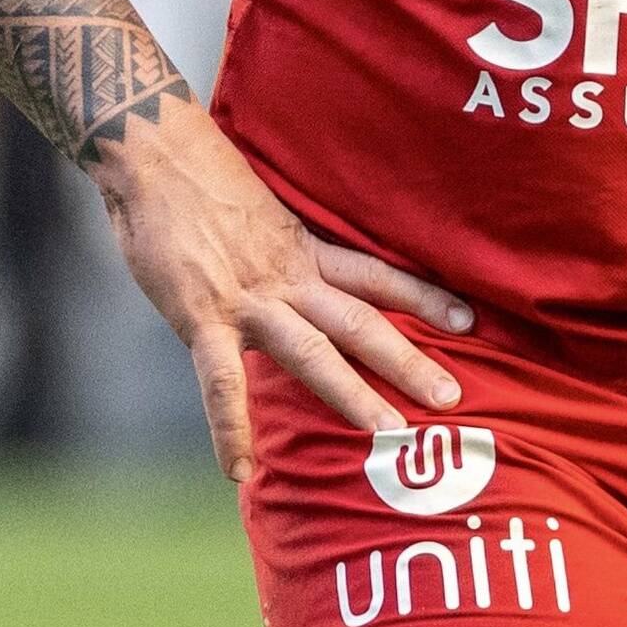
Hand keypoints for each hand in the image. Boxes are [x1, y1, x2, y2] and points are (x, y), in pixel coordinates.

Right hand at [92, 106, 471, 481]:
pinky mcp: (201, 317)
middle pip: (361, 323)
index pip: (379, 277)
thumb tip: (300, 279)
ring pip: (312, 353)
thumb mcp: (263, 216)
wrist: (154, 155)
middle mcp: (288, 279)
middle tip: (454, 398)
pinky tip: (240, 471)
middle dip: (409, 361)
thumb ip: (284, 254)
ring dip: (352, 394)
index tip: (472, 321)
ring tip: (389, 431)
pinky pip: (221, 383)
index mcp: (305, 253)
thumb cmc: (201, 184)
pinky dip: (231, 429)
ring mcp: (247, 301)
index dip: (426, 298)